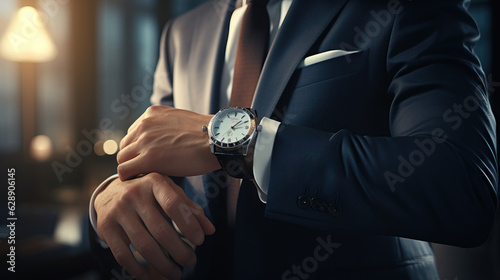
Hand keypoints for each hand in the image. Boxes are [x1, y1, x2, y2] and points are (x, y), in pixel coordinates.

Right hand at [94, 173, 214, 279]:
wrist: (110, 191)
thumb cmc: (149, 193)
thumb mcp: (169, 192)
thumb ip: (189, 209)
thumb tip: (209, 230)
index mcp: (154, 182)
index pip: (174, 204)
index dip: (188, 224)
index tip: (200, 241)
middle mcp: (134, 194)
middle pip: (160, 230)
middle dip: (179, 250)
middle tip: (191, 262)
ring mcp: (118, 211)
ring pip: (144, 245)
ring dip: (163, 264)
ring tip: (176, 273)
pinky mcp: (106, 226)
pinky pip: (122, 253)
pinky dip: (136, 268)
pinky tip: (147, 276)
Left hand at [117, 105, 219, 180]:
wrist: (218, 140)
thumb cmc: (208, 135)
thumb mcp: (182, 121)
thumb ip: (167, 128)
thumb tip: (166, 141)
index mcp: (151, 114)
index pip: (133, 134)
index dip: (139, 149)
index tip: (149, 158)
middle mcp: (144, 124)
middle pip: (125, 146)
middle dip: (134, 158)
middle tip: (147, 170)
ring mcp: (144, 140)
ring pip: (122, 159)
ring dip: (133, 169)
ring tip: (147, 178)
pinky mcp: (148, 158)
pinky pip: (124, 171)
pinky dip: (130, 178)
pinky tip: (142, 182)